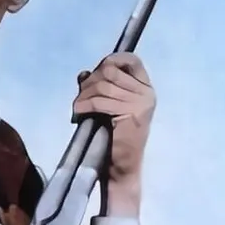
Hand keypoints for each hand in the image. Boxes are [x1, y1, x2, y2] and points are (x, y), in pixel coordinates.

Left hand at [72, 53, 155, 206]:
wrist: (122, 164)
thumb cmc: (112, 135)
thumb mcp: (106, 105)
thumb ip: (97, 87)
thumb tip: (83, 73)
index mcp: (145, 87)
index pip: (131, 60)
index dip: (111, 60)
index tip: (96, 72)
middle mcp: (147, 92)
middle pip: (110, 71)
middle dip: (89, 82)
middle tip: (80, 97)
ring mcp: (142, 103)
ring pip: (102, 86)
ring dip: (83, 95)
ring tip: (78, 107)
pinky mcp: (133, 114)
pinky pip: (100, 101)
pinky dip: (84, 105)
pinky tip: (78, 113)